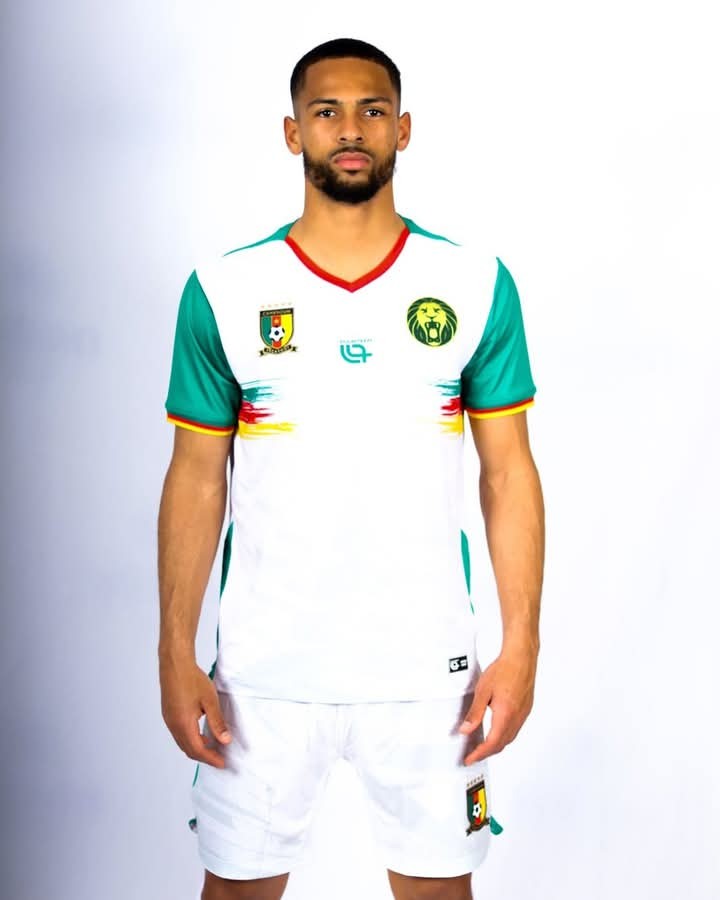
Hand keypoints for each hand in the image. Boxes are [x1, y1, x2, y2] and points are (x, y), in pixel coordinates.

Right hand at [160, 653, 231, 768]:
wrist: (175, 664)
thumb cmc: (192, 679)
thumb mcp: (210, 700)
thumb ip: (217, 722)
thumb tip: (225, 740)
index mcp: (183, 724)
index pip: (197, 750)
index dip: (211, 758)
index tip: (222, 763)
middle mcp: (173, 725)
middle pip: (188, 749)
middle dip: (204, 756)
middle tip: (219, 758)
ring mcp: (169, 720)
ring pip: (182, 742)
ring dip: (197, 748)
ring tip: (212, 747)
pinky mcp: (168, 714)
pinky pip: (179, 734)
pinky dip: (190, 739)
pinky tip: (200, 733)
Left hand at [458, 646, 536, 763]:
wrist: (521, 658)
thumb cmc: (504, 670)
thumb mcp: (483, 691)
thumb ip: (475, 713)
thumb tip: (466, 730)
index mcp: (505, 715)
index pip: (491, 743)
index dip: (479, 754)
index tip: (469, 759)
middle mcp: (517, 718)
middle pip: (502, 744)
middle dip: (487, 752)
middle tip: (473, 755)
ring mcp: (523, 714)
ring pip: (509, 738)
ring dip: (496, 745)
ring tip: (482, 746)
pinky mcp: (526, 709)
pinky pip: (515, 729)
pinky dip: (504, 736)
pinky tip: (496, 731)